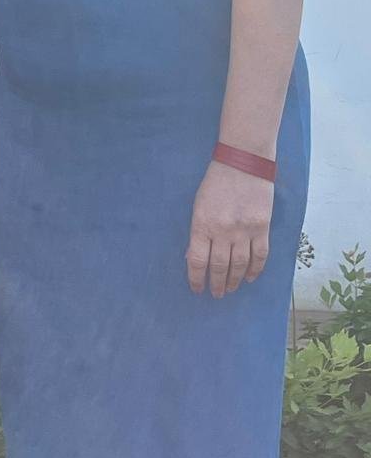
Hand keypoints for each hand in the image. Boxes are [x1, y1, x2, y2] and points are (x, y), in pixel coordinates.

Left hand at [186, 160, 273, 296]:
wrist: (243, 163)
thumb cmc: (216, 182)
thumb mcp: (198, 205)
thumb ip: (198, 231)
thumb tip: (195, 257)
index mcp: (202, 225)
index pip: (197, 260)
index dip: (196, 278)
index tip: (197, 289)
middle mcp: (222, 231)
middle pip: (219, 266)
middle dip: (216, 283)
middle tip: (216, 294)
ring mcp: (244, 231)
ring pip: (239, 265)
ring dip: (234, 280)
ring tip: (230, 289)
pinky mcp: (262, 228)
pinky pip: (260, 255)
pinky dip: (255, 270)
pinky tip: (249, 278)